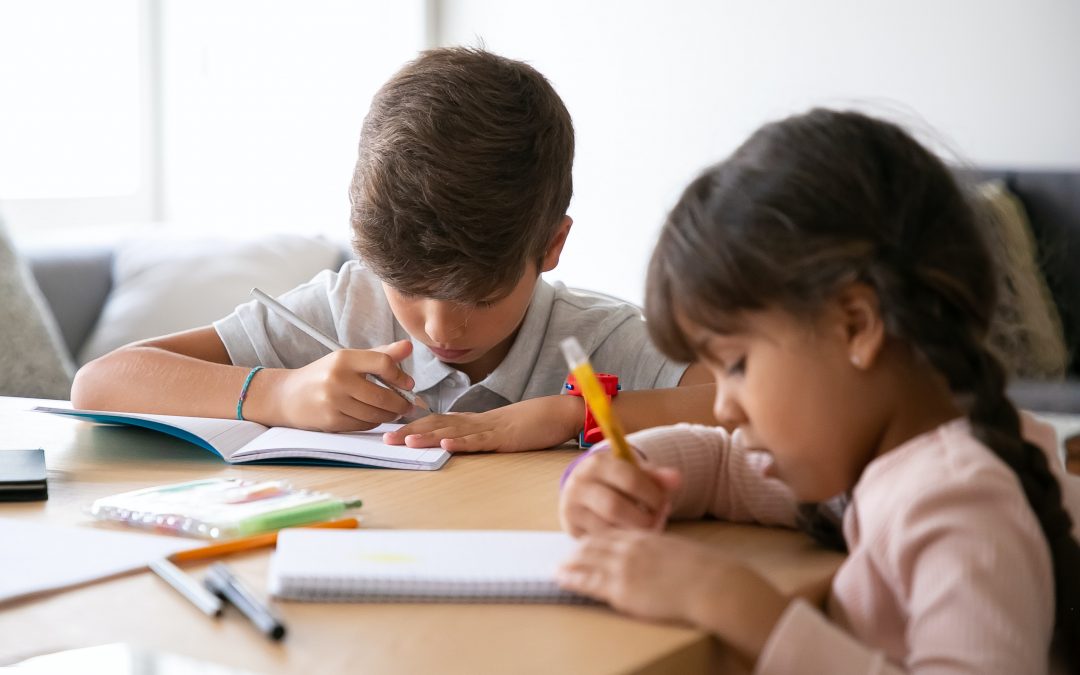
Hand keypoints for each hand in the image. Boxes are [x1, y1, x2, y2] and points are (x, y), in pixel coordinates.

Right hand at [266, 340, 416, 431]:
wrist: (289, 396)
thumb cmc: (325, 375)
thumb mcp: (349, 359)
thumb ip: (381, 354)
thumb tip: (409, 347)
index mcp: (344, 358)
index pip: (383, 363)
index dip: (400, 375)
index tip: (408, 384)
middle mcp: (338, 378)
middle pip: (383, 395)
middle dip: (401, 403)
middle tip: (409, 405)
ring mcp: (333, 401)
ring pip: (375, 414)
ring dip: (390, 415)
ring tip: (395, 412)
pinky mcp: (331, 421)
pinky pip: (363, 425)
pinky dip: (374, 422)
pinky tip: (375, 417)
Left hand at [381, 394, 582, 452]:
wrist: (556, 413)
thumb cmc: (529, 424)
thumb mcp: (496, 433)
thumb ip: (475, 437)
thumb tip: (453, 444)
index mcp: (472, 422)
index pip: (436, 422)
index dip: (412, 426)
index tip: (389, 434)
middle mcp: (475, 422)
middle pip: (437, 424)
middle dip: (410, 431)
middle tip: (385, 439)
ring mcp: (490, 428)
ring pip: (454, 431)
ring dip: (429, 436)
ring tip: (407, 441)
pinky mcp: (505, 437)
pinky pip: (481, 440)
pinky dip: (463, 442)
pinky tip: (448, 443)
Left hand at [557, 530, 786, 663]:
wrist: (711, 584)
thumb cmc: (705, 571)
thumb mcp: (680, 552)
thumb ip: (664, 551)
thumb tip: (663, 559)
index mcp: (646, 537)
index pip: (613, 534)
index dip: (597, 539)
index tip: (587, 542)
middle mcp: (631, 548)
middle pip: (595, 545)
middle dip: (578, 550)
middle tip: (566, 554)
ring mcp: (624, 567)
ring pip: (587, 560)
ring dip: (570, 563)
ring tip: (557, 566)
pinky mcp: (621, 588)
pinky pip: (589, 581)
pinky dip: (572, 578)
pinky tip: (561, 578)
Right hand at [559, 451, 680, 535]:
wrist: (585, 491)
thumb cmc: (616, 481)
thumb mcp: (634, 472)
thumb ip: (656, 477)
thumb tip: (677, 479)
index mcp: (596, 463)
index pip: (629, 479)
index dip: (652, 494)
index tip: (663, 502)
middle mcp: (579, 484)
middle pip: (615, 507)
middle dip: (642, 517)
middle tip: (656, 520)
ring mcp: (572, 508)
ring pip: (606, 528)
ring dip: (632, 532)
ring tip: (647, 529)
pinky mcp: (571, 529)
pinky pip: (601, 541)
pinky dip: (620, 542)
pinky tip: (632, 538)